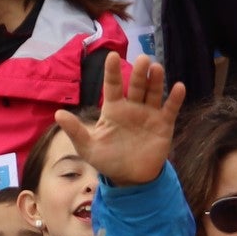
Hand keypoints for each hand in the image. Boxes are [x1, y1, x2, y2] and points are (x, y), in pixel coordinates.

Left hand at [55, 52, 183, 187]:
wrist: (130, 179)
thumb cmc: (108, 160)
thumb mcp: (88, 148)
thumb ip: (76, 130)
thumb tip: (58, 114)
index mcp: (113, 109)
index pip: (112, 86)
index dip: (112, 72)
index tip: (112, 56)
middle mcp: (132, 107)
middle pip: (136, 86)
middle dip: (139, 73)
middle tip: (143, 59)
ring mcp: (149, 114)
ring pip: (153, 93)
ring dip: (156, 81)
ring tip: (156, 68)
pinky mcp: (163, 125)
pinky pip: (170, 109)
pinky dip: (175, 99)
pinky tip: (179, 87)